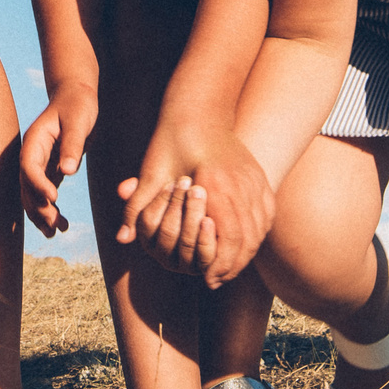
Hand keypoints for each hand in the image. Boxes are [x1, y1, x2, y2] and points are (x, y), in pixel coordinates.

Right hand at [19, 80, 97, 237]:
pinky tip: (63, 226)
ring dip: (41, 214)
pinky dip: (51, 210)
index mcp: (34, 140)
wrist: (76, 95)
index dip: (38, 184)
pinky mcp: (50, 169)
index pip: (29, 166)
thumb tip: (67, 172)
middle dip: (38, 207)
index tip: (54, 199)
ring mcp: (39, 163)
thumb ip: (72, 144)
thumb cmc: (78, 104)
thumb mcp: (79, 120)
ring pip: (33, 195)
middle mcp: (32, 154)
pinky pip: (45, 194)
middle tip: (55, 226)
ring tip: (56, 232)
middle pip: (27, 186)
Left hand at [116, 125, 273, 288]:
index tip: (207, 279)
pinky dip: (256, 233)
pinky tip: (243, 244)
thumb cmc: (171, 140)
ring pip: (259, 228)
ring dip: (246, 252)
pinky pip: (266, 214)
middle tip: (217, 279)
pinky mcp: (259, 176)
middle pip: (247, 238)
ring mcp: (254, 179)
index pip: (228, 238)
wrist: (199, 109)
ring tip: (228, 266)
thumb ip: (138, 208)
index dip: (218, 264)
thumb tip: (122, 239)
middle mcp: (240, 183)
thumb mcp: (151, 173)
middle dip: (233, 264)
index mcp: (215, 185)